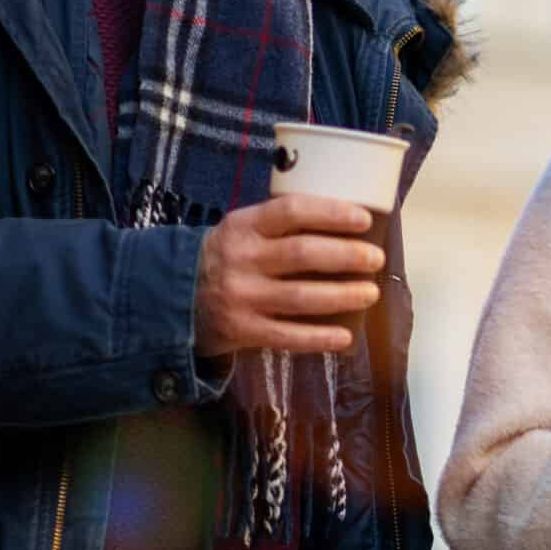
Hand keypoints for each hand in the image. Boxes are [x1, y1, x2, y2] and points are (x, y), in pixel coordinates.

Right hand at [194, 195, 384, 356]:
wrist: (174, 297)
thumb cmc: (227, 256)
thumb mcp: (242, 229)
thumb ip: (281, 225)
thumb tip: (349, 224)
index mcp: (244, 225)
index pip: (291, 211)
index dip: (331, 213)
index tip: (364, 219)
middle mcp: (242, 259)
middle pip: (302, 254)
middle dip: (347, 256)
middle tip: (376, 259)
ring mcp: (241, 297)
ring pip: (300, 297)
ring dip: (343, 296)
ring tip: (371, 293)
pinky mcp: (241, 331)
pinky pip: (287, 337)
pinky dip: (320, 338)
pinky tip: (345, 336)